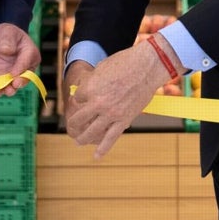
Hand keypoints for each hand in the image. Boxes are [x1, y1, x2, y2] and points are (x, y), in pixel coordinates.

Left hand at [0, 23, 40, 96]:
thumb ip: (8, 39)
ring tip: (6, 91)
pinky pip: (3, 87)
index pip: (27, 62)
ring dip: (10, 90)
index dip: (20, 68)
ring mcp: (14, 74)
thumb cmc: (7, 34)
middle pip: (25, 77)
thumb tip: (7, 50)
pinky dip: (0, 91)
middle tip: (14, 84)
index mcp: (30, 53)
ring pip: (15, 86)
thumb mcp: (7, 31)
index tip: (14, 73)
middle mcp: (25, 67)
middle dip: (19, 82)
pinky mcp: (3, 79)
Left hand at [65, 41, 173, 158]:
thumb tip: (86, 89)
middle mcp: (98, 103)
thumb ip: (92, 82)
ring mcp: (111, 113)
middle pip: (79, 118)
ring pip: (92, 131)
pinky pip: (111, 137)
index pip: (76, 99)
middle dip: (74, 123)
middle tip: (72, 126)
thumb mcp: (101, 68)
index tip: (81, 101)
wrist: (146, 66)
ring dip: (83, 138)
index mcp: (89, 88)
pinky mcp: (124, 120)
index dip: (78, 100)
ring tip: (78, 142)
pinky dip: (103, 148)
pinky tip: (97, 156)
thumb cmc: (124, 63)